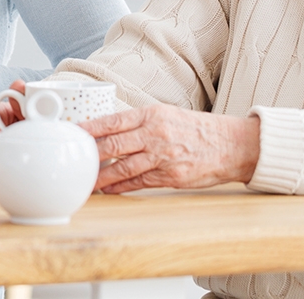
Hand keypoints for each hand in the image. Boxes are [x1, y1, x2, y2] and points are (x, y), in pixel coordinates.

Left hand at [84, 105, 260, 193]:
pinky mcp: (171, 177)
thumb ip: (137, 122)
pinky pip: (139, 183)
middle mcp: (155, 134)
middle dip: (89, 154)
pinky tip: (108, 189)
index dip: (88, 129)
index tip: (72, 133)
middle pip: (112, 145)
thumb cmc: (195, 129)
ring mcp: (163, 157)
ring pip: (122, 168)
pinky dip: (120, 187)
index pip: (111, 121)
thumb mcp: (165, 115)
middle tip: (72, 158)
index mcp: (151, 115)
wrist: (231, 145)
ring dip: (101, 176)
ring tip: (86, 180)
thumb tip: (106, 129)